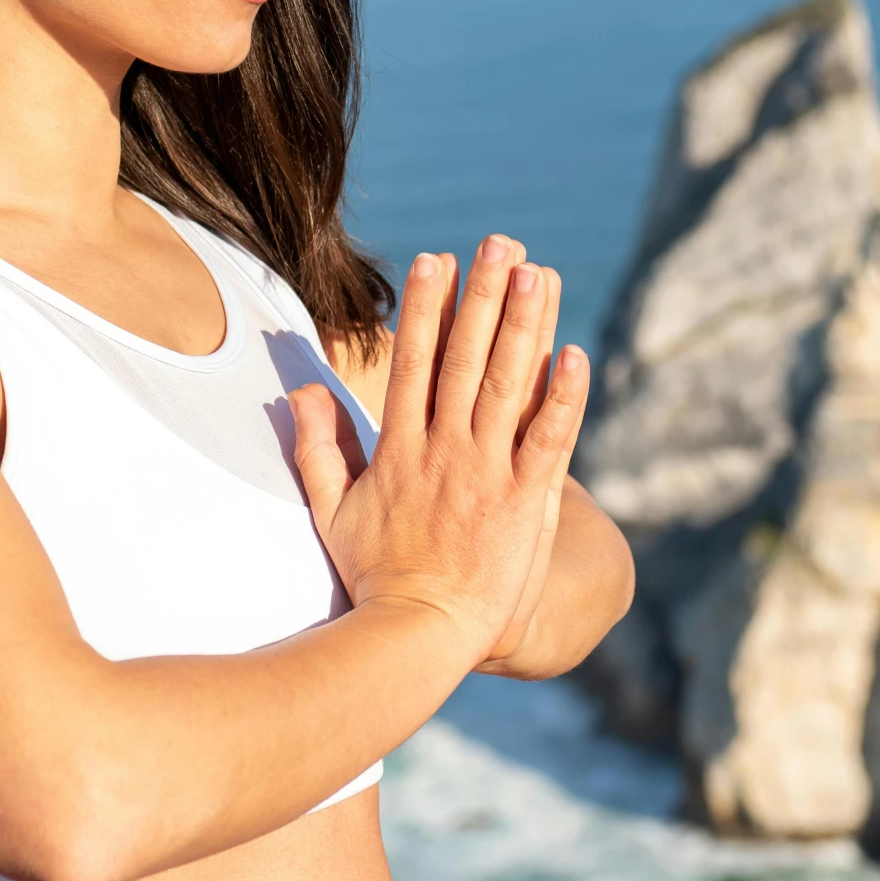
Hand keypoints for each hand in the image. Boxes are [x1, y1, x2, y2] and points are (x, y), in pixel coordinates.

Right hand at [288, 238, 590, 664]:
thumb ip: (316, 449)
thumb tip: (302, 393)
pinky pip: (549, 442)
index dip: (426, 308)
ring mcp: (486, 474)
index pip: (414, 362)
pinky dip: (563, 399)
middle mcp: (444, 450)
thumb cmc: (374, 577)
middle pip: (465, 358)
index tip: (435, 258)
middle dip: (482, 296)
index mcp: (399, 448)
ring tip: (538, 273)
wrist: (416, 637)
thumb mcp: (331, 511)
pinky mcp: (524, 503)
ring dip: (525, 326)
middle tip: (500, 243)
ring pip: (509, 386)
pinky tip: (577, 355)